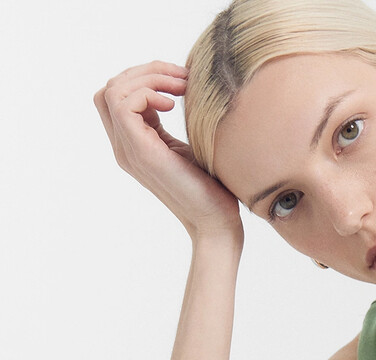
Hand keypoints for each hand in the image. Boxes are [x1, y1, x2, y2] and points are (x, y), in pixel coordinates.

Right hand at [93, 61, 242, 240]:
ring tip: (181, 87)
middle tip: (182, 77)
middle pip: (110, 89)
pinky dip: (148, 92)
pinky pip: (123, 104)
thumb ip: (167, 123)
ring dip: (148, 77)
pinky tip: (174, 105)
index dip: (143, 78)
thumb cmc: (212, 189)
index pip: (116, 97)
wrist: (216, 223)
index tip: (180, 81)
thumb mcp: (185, 146)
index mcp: (134, 145)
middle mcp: (124, 148)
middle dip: (146, 71)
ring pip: (113, 91)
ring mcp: (128, 151)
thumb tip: (173, 87)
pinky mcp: (140, 152)